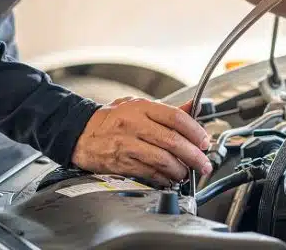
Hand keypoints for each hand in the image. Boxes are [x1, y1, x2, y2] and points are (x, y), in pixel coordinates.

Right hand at [71, 97, 211, 184]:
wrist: (80, 133)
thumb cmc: (112, 119)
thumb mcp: (138, 106)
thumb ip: (167, 109)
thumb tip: (192, 107)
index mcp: (141, 108)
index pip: (176, 118)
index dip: (195, 131)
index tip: (205, 141)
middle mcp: (134, 125)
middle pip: (172, 141)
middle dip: (194, 156)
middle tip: (204, 164)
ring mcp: (127, 144)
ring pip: (162, 159)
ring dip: (180, 170)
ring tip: (187, 173)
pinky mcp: (121, 163)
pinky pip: (149, 173)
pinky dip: (164, 178)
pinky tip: (170, 179)